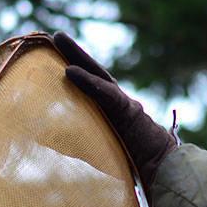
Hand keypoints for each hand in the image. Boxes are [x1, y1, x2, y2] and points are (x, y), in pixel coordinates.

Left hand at [53, 32, 176, 187]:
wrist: (165, 171)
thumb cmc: (133, 163)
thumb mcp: (96, 150)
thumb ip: (72, 142)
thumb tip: (40, 138)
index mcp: (111, 110)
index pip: (90, 83)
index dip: (74, 68)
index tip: (54, 52)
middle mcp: (118, 101)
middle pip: (93, 71)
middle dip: (73, 53)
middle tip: (53, 36)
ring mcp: (125, 104)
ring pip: (98, 75)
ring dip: (78, 57)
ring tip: (58, 41)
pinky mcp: (129, 113)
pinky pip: (106, 94)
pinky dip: (88, 83)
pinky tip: (71, 71)